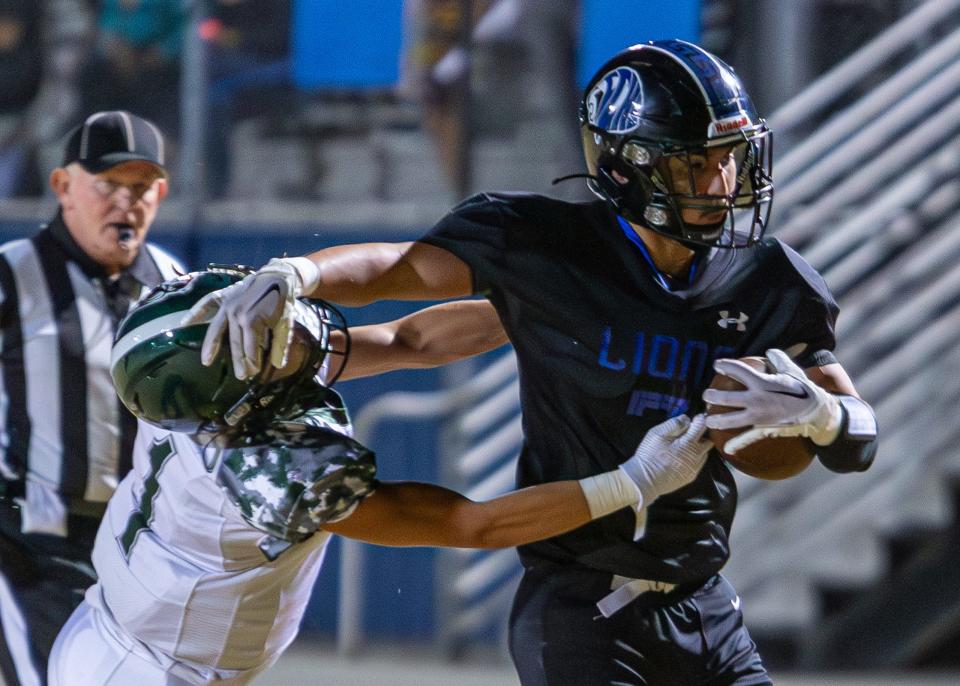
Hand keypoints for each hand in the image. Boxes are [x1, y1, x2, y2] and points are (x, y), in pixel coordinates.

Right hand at [182, 259, 308, 378]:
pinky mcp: (223, 296)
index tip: (253, 373)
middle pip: (235, 342)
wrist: (277, 276)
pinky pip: (206, 304)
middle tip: (240, 376)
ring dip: (211, 346)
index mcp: (252, 320)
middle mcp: (236, 313)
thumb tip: (279, 365)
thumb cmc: (282, 301)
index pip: (250, 347)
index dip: (252, 361)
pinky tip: (183, 323)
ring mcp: (227, 304)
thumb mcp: (285, 322)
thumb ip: (280, 344)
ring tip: (206, 361)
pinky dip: (194, 313)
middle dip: (238, 360)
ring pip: (217, 329)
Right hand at [619, 413, 711, 507]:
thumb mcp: (657, 434)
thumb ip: (674, 424)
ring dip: (698, 447)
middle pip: (708, 441)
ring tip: (684, 446)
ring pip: (704, 453)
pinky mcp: (691, 476)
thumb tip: (687, 419)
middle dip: (701, 435)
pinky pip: (698, 463)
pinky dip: (694, 457)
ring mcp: (695, 468)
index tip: (695, 418)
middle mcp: (696, 456)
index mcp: (688, 444)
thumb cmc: (649, 455)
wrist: (644, 480)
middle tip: (689, 433)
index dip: (699, 420)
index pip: (702, 427)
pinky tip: (681, 457)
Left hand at [702, 348, 841, 453]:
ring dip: (717, 419)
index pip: (739, 371)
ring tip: (708, 419)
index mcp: (763, 383)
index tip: (716, 365)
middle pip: (728, 398)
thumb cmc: (803, 390)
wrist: (817, 412)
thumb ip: (779, 360)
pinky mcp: (764, 428)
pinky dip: (736, 444)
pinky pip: (747, 437)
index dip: (726, 366)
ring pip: (732, 419)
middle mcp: (757, 399)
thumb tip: (770, 352)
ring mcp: (759, 416)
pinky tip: (726, 448)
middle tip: (706, 395)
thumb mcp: (792, 371)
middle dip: (713, 396)